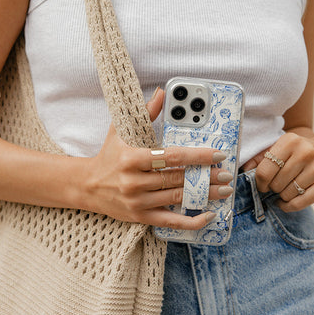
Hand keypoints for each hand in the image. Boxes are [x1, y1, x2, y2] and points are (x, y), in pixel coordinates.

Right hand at [83, 88, 232, 227]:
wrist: (86, 186)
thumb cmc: (108, 155)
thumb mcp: (120, 130)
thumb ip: (145, 112)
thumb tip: (162, 92)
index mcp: (132, 158)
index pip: (172, 156)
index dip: (197, 156)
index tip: (217, 154)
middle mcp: (134, 182)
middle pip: (178, 178)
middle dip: (207, 176)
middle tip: (227, 173)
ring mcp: (138, 202)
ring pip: (178, 198)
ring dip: (205, 195)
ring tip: (225, 189)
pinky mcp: (140, 217)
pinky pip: (171, 222)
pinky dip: (191, 221)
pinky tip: (209, 215)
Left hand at [242, 130, 313, 211]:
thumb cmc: (295, 152)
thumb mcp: (278, 148)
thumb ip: (258, 158)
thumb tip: (243, 170)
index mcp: (291, 141)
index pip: (264, 171)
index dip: (260, 183)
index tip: (262, 185)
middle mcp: (307, 152)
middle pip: (276, 184)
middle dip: (273, 188)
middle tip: (277, 184)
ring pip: (288, 194)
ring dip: (283, 196)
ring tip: (286, 188)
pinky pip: (300, 203)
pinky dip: (289, 206)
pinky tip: (286, 202)